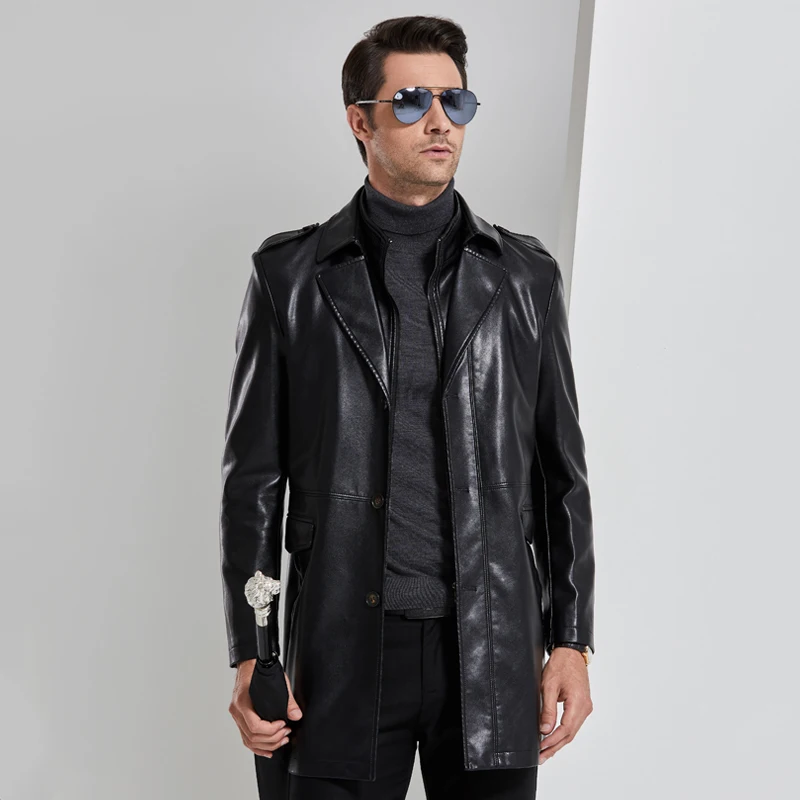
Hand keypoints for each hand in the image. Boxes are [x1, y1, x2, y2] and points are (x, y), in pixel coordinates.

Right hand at [229, 659, 303, 757]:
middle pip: (252, 737)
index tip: (283, 725)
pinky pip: (246, 738)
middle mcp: (237, 710)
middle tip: (286, 734)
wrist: (249, 664)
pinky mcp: (239, 718)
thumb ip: (287, 700)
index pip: (255, 726)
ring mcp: (236, 715)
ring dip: (267, 745)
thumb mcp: (277, 681)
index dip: (271, 731)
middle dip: (272, 739)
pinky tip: (268, 749)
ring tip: (282, 740)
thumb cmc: (259, 670)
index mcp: (243, 701)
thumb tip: (296, 715)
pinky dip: (257, 747)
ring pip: (248, 740)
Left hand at [538, 648, 592, 764]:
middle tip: (541, 757)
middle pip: (570, 734)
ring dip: (559, 741)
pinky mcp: (582, 705)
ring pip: (572, 730)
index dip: (552, 741)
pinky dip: (563, 732)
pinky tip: (554, 738)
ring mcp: (585, 707)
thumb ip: (548, 709)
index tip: (540, 748)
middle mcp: (585, 707)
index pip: (565, 729)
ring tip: (545, 752)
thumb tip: (545, 730)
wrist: (571, 653)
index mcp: (578, 703)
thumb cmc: (561, 665)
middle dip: (554, 746)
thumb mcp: (549, 686)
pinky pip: (573, 723)